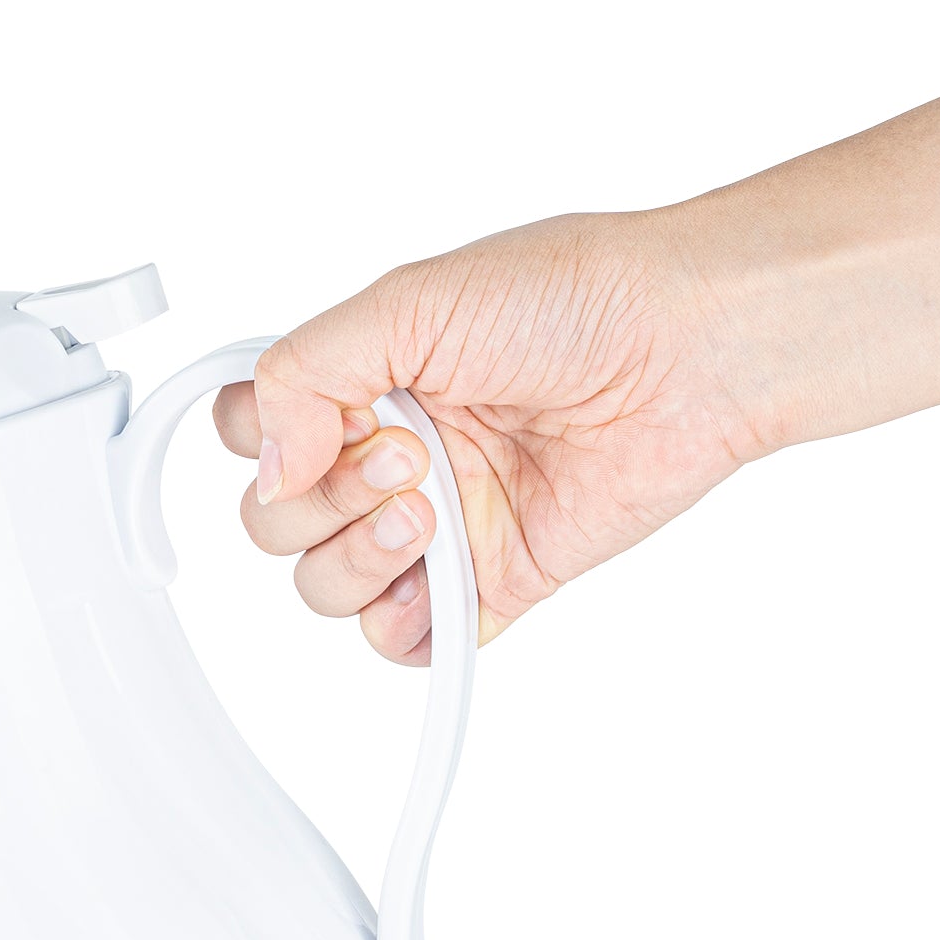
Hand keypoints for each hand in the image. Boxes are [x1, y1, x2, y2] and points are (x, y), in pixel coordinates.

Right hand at [212, 210, 767, 658]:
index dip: (265, 444)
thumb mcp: (411, 300)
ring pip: (326, 587)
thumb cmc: (575, 299)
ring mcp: (434, 523)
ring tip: (433, 509)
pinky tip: (435, 579)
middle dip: (322, 501)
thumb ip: (308, 373)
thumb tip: (270, 467)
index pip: (251, 435)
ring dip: (357, 559)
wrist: (688, 351)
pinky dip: (403, 627)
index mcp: (359, 381)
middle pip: (275, 524)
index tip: (318, 425)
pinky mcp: (487, 581)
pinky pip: (405, 640)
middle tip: (406, 454)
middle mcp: (386, 454)